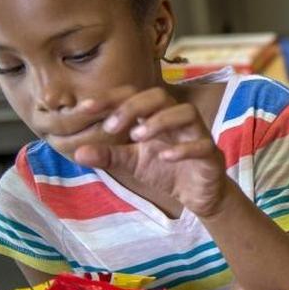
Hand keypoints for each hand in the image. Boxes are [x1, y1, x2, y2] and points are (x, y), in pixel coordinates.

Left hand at [74, 86, 226, 216]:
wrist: (198, 194)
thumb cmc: (167, 171)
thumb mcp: (133, 163)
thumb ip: (109, 156)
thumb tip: (78, 153)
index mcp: (155, 116)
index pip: (133, 95)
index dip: (110, 98)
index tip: (85, 108)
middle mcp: (177, 120)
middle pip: (160, 96)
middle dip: (133, 106)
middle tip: (112, 127)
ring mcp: (197, 134)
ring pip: (186, 113)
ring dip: (160, 121)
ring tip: (137, 138)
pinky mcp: (210, 155)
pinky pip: (202, 145)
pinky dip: (183, 148)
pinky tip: (164, 157)